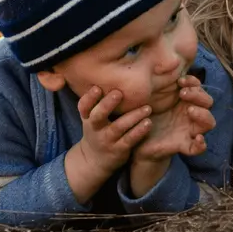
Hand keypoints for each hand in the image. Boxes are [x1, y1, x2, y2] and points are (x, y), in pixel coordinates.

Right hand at [63, 87, 152, 202]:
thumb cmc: (99, 129)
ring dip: (133, 117)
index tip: (97, 87)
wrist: (94, 160)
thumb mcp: (94, 117)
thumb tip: (118, 71)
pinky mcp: (119, 150)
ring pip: (118, 128)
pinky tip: (148, 123)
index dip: (88, 98)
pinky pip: (129, 140)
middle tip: (118, 93)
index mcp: (88, 118)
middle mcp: (95, 128)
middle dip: (106, 104)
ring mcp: (107, 140)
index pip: (84, 107)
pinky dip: (139, 131)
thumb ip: (102, 100)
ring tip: (147, 108)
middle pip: (97, 116)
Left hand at [133, 74, 215, 162]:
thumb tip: (153, 60)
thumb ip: (153, 82)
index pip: (199, 88)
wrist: (135, 140)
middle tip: (183, 93)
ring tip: (190, 111)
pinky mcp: (183, 145)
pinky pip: (198, 148)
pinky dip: (201, 144)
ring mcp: (189, 130)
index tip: (180, 81)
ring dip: (203, 115)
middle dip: (199, 95)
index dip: (194, 82)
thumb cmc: (144, 115)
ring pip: (209, 123)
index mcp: (185, 102)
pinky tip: (197, 139)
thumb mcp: (149, 97)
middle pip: (208, 102)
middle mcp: (191, 114)